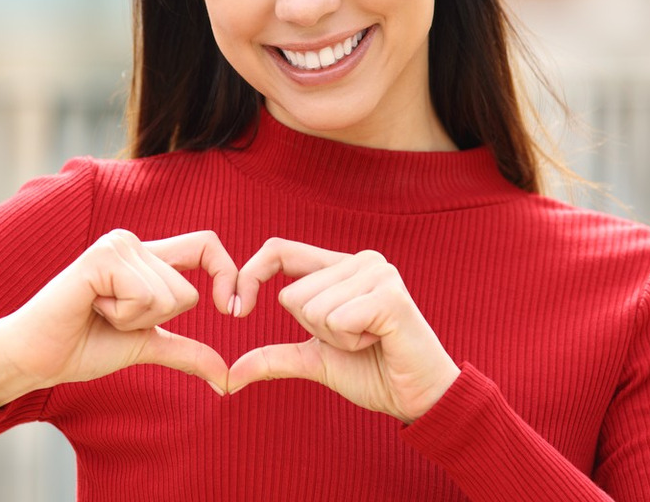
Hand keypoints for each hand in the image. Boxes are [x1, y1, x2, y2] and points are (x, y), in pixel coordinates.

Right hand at [0, 229, 236, 412]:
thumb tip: (228, 378)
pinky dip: (121, 316)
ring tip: (99, 313)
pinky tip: (91, 308)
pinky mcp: (102, 258)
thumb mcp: (145, 347)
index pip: (206, 246)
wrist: (35, 357)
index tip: (234, 310)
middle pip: (188, 292)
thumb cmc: (83, 346)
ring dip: (134, 321)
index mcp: (146, 258)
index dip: (228, 274)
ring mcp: (117, 246)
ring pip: (169, 297)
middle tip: (112, 319)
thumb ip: (187, 353)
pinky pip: (143, 296)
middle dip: (155, 323)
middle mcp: (133, 243)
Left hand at [227, 238, 458, 422]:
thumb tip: (231, 373)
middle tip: (354, 338)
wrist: (419, 398)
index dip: (249, 275)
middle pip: (292, 294)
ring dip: (335, 339)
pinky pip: (336, 320)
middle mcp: (359, 260)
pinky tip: (378, 342)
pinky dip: (350, 342)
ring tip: (368, 340)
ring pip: (312, 309)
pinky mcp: (390, 297)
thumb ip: (275, 356)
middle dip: (313, 330)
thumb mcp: (315, 360)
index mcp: (339, 266)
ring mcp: (378, 273)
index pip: (278, 250)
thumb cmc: (372, 372)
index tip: (233, 309)